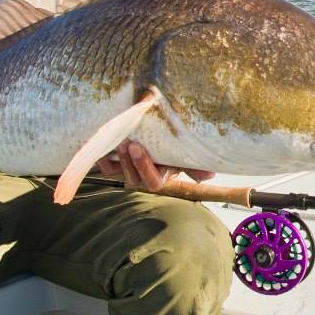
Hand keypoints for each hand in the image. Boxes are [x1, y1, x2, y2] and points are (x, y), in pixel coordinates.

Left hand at [96, 140, 213, 191]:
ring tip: (121, 141)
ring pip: (120, 174)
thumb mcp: (182, 153)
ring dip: (120, 160)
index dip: (146, 169)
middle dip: (133, 163)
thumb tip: (210, 175)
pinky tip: (106, 145)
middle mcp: (143, 176)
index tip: (141, 149)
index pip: (153, 181)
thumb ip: (195, 165)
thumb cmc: (169, 144)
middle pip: (135, 179)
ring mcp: (127, 171)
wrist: (149, 133)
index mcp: (161, 175)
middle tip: (132, 144)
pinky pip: (106, 168)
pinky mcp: (113, 166)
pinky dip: (104, 158)